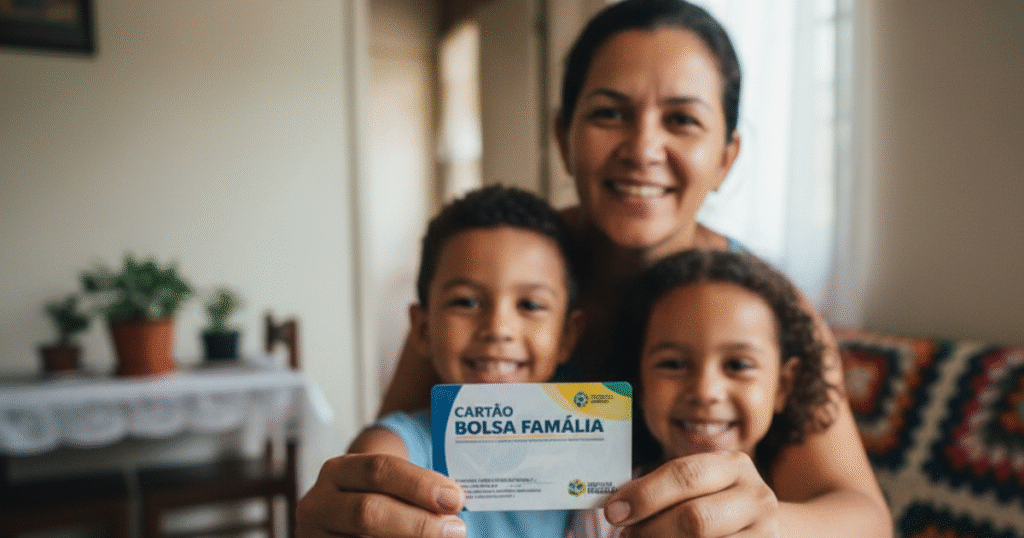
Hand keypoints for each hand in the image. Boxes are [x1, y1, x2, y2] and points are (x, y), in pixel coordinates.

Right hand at [296, 453, 466, 537]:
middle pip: (369, 512)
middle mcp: (319, 504)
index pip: (379, 470)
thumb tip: (456, 502)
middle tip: (456, 529)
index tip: (456, 498)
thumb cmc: (379, 498)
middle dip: (418, 522)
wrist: (340, 522)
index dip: (419, 484)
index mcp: (338, 472)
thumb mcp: (385, 484)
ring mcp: (317, 536)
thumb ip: (413, 489)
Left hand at [603, 451, 779, 537]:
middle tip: (626, 535)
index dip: (645, 495)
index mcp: (734, 466)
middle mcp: (756, 497)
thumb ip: (661, 488)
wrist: (758, 526)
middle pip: (695, 519)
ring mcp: (764, 533)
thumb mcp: (696, 485)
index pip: (686, 475)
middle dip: (651, 530)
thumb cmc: (712, 501)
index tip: (613, 512)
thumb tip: (617, 505)